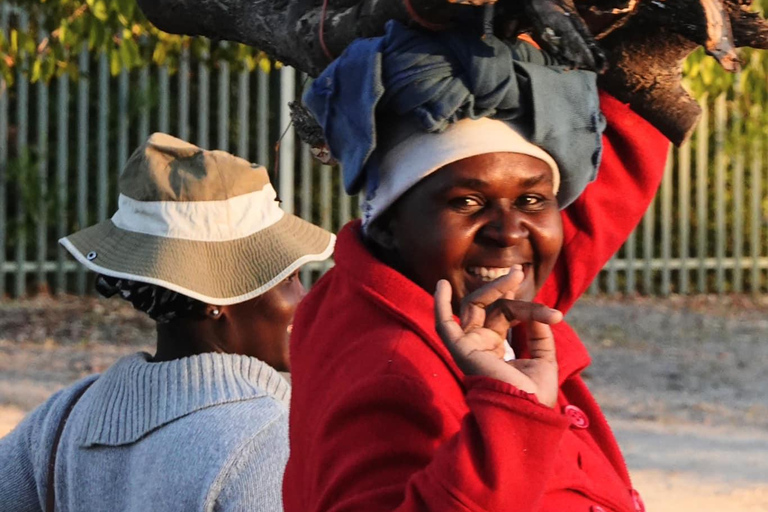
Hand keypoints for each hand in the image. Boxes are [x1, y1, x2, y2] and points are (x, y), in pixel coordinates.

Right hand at [434, 268, 562, 407]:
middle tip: (521, 272)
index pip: (506, 315)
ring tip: (515, 274)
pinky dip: (439, 305)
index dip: (527, 308)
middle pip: (492, 307)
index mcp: (496, 349)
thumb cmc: (535, 397)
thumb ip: (539, 336)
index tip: (554, 315)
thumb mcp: (545, 361)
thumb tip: (536, 314)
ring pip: (476, 305)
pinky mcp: (461, 350)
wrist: (526, 414)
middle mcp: (480, 345)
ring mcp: (469, 346)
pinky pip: (443, 325)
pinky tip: (441, 285)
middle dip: (506, 288)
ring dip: (494, 287)